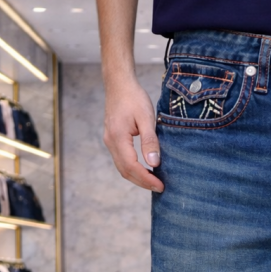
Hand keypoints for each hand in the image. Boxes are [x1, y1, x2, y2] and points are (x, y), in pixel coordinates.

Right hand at [103, 77, 163, 192]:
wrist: (119, 84)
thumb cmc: (134, 97)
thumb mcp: (146, 118)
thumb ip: (150, 141)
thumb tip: (154, 163)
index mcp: (118, 137)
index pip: (132, 166)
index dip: (146, 179)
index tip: (161, 185)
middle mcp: (110, 142)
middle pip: (125, 171)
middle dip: (142, 182)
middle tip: (159, 188)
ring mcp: (109, 141)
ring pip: (122, 168)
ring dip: (137, 177)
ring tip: (154, 182)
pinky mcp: (112, 139)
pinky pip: (121, 160)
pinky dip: (133, 169)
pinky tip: (145, 170)